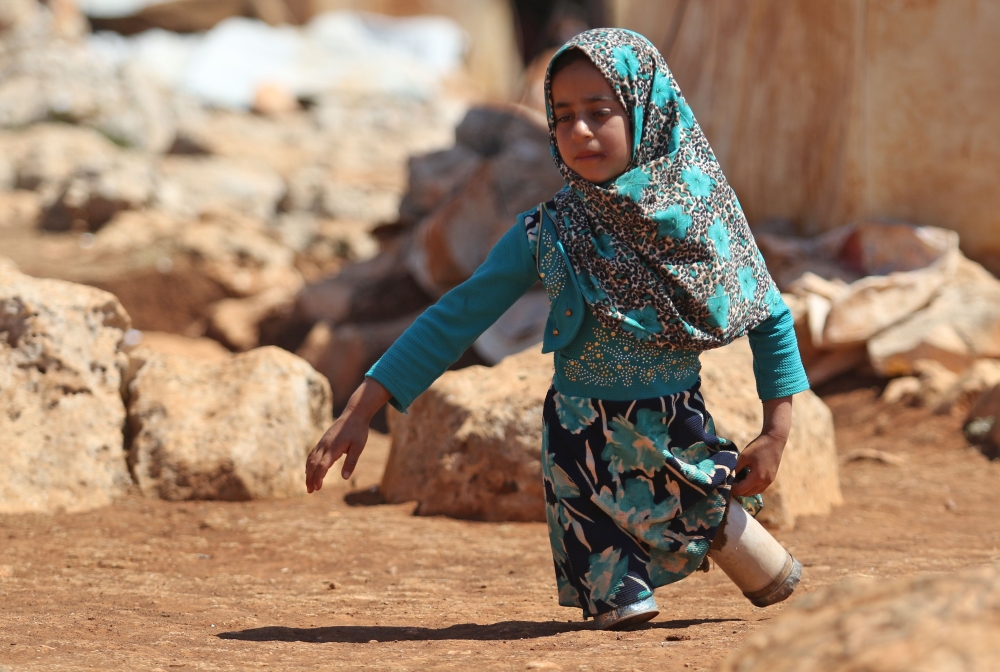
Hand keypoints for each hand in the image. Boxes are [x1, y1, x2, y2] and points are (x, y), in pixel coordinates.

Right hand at [305, 378, 390, 492]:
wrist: (354, 414)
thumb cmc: (358, 430)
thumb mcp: (358, 447)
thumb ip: (351, 462)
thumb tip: (345, 478)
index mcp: (333, 448)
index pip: (322, 466)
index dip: (318, 478)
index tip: (317, 488)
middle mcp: (325, 445)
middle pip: (313, 464)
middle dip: (310, 478)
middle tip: (310, 491)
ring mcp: (322, 442)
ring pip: (311, 459)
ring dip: (308, 472)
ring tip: (308, 485)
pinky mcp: (323, 440)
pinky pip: (312, 453)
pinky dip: (309, 463)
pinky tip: (309, 470)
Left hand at [731, 396, 791, 496]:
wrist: (774, 440)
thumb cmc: (758, 447)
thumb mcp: (743, 457)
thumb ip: (735, 468)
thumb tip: (727, 477)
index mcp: (758, 477)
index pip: (741, 490)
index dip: (731, 488)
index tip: (724, 483)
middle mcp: (765, 482)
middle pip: (747, 493)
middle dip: (737, 490)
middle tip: (729, 482)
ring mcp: (769, 481)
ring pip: (753, 492)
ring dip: (744, 489)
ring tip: (736, 481)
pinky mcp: (771, 479)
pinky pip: (759, 488)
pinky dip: (751, 487)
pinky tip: (745, 479)